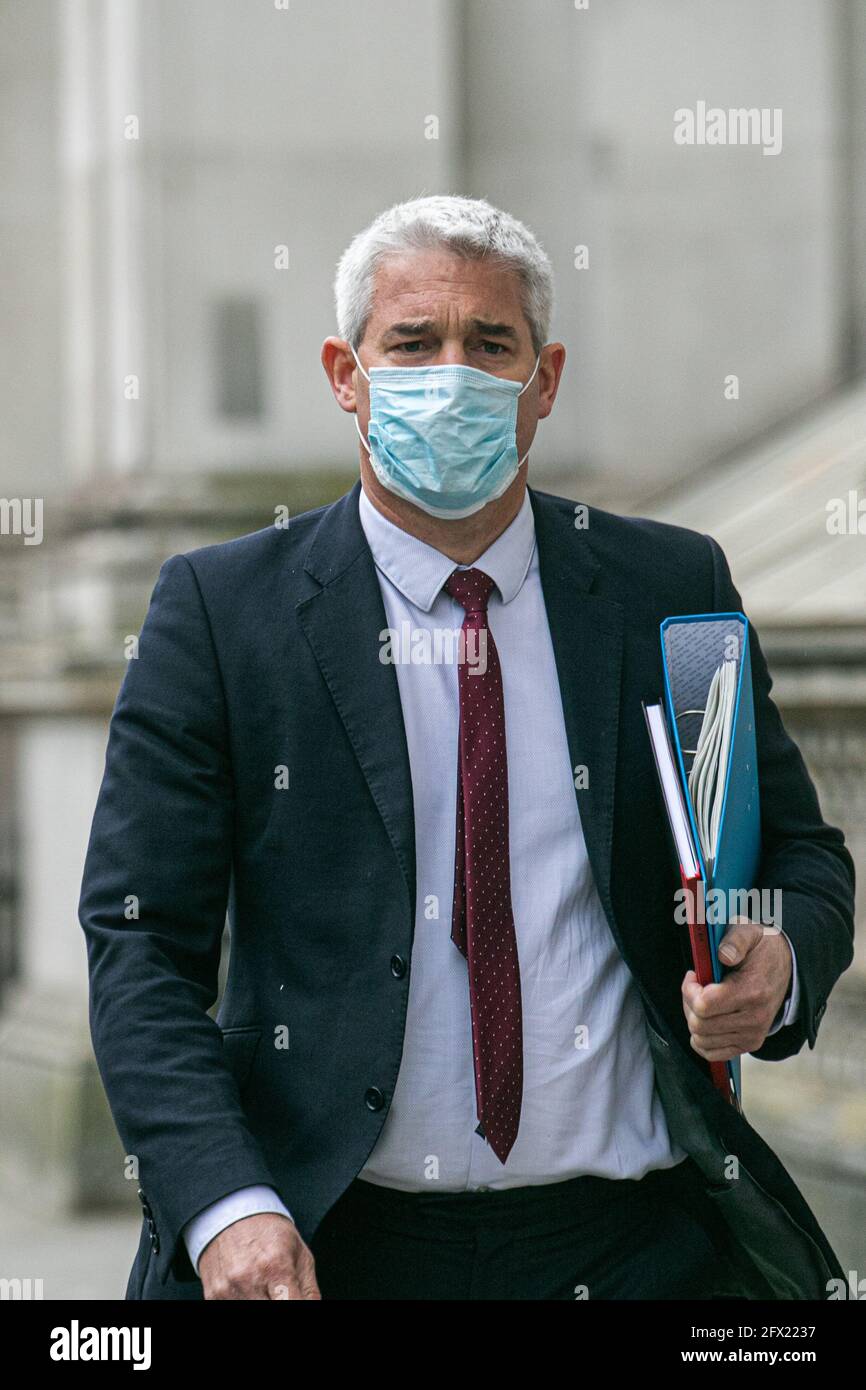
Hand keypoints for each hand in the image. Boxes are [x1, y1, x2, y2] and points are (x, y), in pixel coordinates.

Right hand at [198, 1212, 320, 1299]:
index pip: (292, 1305)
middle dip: (279, 1301)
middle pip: (269, 1310)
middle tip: (279, 1291)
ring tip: (263, 1288)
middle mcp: (248, 1279)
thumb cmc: (268, 1233)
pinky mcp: (212, 1296)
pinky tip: (247, 1289)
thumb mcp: (299, 1253)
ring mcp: (226, 1290)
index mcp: (275, 1267)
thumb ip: (309, 1291)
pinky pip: (231, 1307)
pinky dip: (242, 1300)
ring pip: (250, 1312)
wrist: (230, 1215)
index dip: (297, 1305)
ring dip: (261, 1301)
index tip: (295, 1299)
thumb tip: (314, 1309)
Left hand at [681, 917, 791, 1061]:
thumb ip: (735, 940)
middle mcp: (754, 1019)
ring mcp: (752, 1035)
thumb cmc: (761, 949)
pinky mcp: (749, 1045)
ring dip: (693, 1019)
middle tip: (696, 986)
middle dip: (689, 1002)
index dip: (689, 989)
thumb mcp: (750, 932)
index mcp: (752, 992)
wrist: (785, 968)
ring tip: (703, 1000)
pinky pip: (711, 1052)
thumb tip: (723, 955)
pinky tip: (706, 1018)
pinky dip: (701, 1038)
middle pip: (699, 1024)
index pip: (704, 1005)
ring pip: (701, 1039)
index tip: (694, 974)